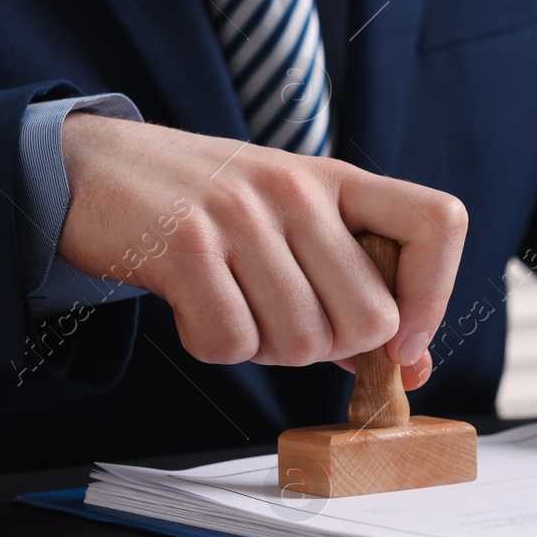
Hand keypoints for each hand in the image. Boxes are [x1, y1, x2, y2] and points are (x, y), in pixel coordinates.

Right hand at [57, 114, 467, 387]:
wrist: (97, 168)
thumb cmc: (208, 208)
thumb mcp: (292, 226)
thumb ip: (354, 287)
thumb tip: (411, 369)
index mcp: (339, 181)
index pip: (440, 223)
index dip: (434, 297)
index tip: (402, 342)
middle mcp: (298, 190)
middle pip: (369, 318)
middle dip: (330, 349)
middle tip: (283, 320)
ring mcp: (242, 215)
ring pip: (301, 342)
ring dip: (266, 350)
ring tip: (233, 304)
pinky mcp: (185, 247)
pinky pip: (233, 344)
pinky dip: (214, 347)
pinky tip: (195, 308)